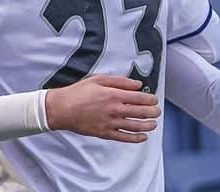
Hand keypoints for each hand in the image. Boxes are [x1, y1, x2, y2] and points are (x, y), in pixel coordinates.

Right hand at [45, 75, 160, 142]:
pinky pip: (125, 138)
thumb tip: (137, 84)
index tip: (154, 99)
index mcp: (113, 95)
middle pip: (141, 113)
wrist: (62, 108)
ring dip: (148, 125)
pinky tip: (142, 137)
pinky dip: (136, 138)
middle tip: (157, 111)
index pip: (140, 98)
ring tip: (153, 124)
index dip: (151, 99)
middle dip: (153, 112)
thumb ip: (119, 81)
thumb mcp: (97, 80)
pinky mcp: (105, 133)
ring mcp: (111, 123)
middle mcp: (114, 110)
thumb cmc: (78, 92)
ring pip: (136, 127)